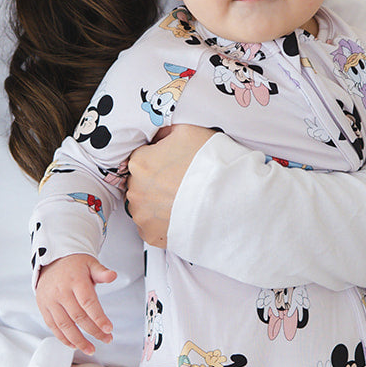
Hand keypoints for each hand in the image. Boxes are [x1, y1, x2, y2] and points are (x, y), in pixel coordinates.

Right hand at [36, 253, 116, 351]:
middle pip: (77, 316)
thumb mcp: (90, 263)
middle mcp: (61, 291)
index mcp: (75, 280)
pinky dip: (63, 338)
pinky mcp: (43, 307)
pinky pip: (53, 326)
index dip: (98, 317)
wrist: (52, 261)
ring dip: (78, 340)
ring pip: (64, 325)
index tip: (108, 329)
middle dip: (93, 331)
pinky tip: (74, 345)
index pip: (88, 302)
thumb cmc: (75, 265)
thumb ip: (102, 272)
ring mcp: (50, 300)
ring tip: (91, 349)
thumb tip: (112, 275)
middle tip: (106, 339)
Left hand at [125, 125, 215, 247]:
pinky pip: (151, 226)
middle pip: (139, 182)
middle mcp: (136, 191)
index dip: (158, 159)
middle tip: (179, 181)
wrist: (229, 199)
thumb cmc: (211, 166)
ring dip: (157, 202)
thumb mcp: (187, 131)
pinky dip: (162, 221)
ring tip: (181, 199)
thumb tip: (158, 137)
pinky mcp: (152, 235)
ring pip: (144, 205)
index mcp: (140, 163)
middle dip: (155, 182)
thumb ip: (165, 133)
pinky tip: (179, 213)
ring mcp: (143, 215)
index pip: (140, 157)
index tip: (172, 164)